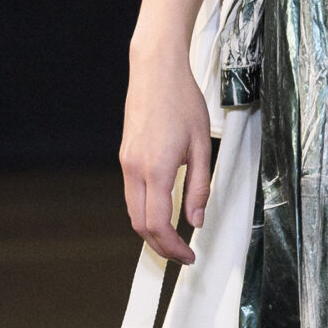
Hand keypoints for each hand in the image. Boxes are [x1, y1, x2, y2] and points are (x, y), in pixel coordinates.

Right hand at [120, 45, 212, 262]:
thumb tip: (196, 220)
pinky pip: (131, 194)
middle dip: (160, 246)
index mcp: (157, 169)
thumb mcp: (202, 146)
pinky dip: (145, 211)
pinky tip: (163, 212)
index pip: (158, 223)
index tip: (189, 256)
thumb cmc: (183, 102)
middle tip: (182, 254)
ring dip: (151, 230)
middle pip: (139, 224)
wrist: (156, 71)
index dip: (172, 247)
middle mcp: (134, 169)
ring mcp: (126, 162)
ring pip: (132, 211)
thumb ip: (200, 186)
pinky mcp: (125, 156)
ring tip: (175, 238)